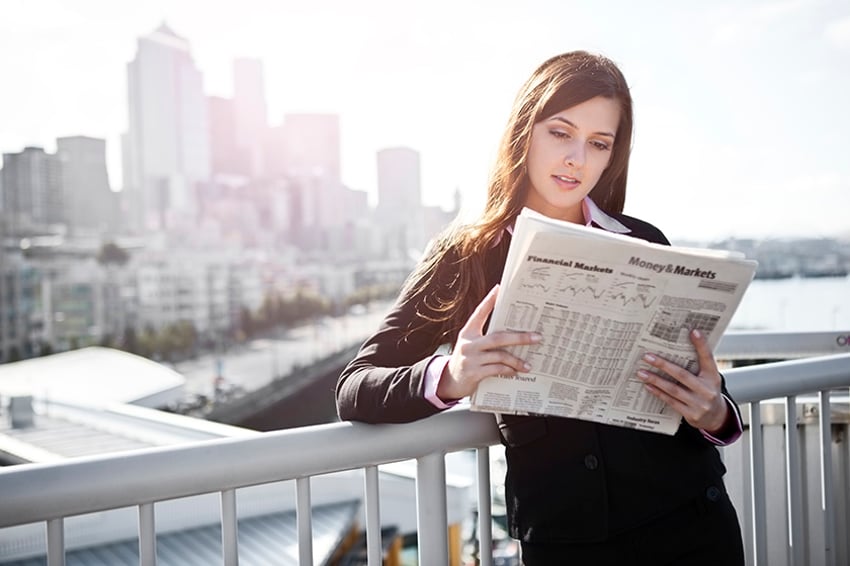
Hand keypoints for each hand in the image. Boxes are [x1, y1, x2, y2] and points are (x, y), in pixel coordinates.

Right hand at [437, 285, 540, 400]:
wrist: (451, 381)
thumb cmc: (468, 360)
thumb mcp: (472, 345)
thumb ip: (487, 337)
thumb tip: (514, 332)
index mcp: (468, 332)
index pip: (479, 313)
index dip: (489, 300)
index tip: (499, 289)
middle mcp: (468, 343)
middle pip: (498, 337)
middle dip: (520, 337)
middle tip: (536, 337)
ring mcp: (470, 358)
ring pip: (500, 355)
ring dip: (516, 360)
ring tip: (528, 365)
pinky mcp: (473, 373)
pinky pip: (496, 369)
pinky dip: (508, 370)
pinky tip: (515, 372)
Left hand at [636, 329, 728, 433]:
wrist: (716, 417)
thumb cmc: (707, 390)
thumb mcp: (709, 377)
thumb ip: (698, 363)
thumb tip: (685, 341)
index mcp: (713, 377)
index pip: (708, 358)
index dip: (701, 345)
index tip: (693, 331)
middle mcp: (707, 390)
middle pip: (682, 375)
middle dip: (663, 365)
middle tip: (647, 356)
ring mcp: (699, 403)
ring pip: (673, 389)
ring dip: (655, 380)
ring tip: (641, 372)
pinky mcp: (691, 414)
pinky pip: (671, 401)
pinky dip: (658, 392)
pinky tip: (648, 385)